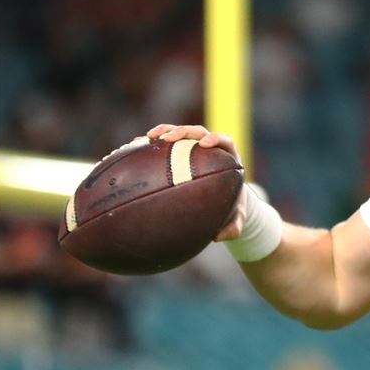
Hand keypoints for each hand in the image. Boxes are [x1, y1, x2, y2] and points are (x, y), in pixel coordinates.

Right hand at [146, 123, 246, 240]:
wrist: (224, 202)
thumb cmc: (231, 207)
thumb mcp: (235, 219)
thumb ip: (234, 227)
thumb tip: (220, 237)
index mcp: (229, 158)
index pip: (224, 141)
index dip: (215, 138)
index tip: (204, 144)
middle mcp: (211, 149)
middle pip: (198, 132)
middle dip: (183, 131)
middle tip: (168, 139)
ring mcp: (194, 148)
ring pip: (179, 134)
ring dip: (164, 132)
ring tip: (148, 138)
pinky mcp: (179, 152)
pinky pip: (164, 145)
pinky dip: (151, 145)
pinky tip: (133, 148)